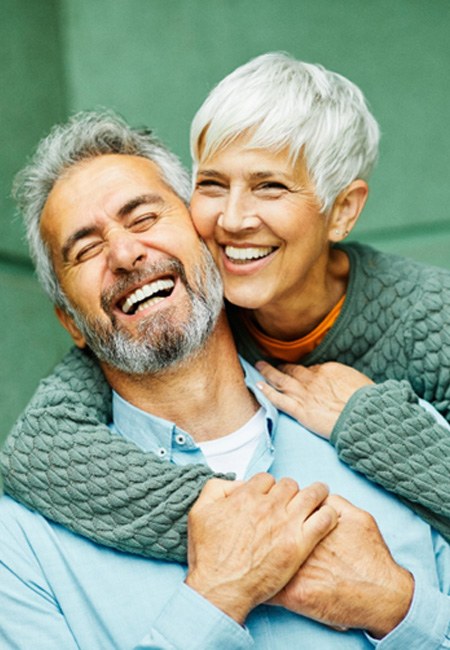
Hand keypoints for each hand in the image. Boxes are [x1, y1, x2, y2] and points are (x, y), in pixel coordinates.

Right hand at [185, 475, 337, 623]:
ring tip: (320, 496)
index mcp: (246, 496)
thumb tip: (237, 484)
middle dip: (291, 490)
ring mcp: (286, 524)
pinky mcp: (300, 544)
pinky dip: (329, 513)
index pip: (267, 479)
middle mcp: (268, 506)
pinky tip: (327, 516)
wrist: (221, 589)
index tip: (270, 497)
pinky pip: (324, 519)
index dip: (269, 487)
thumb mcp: (199, 512)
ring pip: (311, 495)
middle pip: (290, 485)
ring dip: (316, 493)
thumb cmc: (209, 555)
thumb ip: (216, 489)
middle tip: (292, 501)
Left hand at [255, 361, 372, 437]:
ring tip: (258, 366)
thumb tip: (344, 383)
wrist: (365, 415)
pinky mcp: (300, 410)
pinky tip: (258, 386)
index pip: (311, 368)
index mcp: (328, 370)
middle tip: (270, 362)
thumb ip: (346, 380)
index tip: (298, 371)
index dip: (302, 370)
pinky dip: (267, 392)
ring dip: (268, 372)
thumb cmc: (368, 401)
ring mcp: (305, 394)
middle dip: (281, 366)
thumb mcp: (359, 381)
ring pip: (281, 380)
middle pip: (292, 370)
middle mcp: (313, 379)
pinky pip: (279, 400)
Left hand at [269, 495, 413, 637]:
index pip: (282, 508)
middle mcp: (301, 544)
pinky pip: (267, 587)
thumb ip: (335, 503)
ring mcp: (296, 569)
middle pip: (267, 529)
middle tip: (258, 531)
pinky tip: (261, 580)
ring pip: (262, 556)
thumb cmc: (373, 558)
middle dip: (260, 529)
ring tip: (255, 553)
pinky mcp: (294, 594)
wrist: (384, 596)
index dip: (275, 510)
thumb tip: (319, 496)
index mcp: (311, 524)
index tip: (272, 515)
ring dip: (257, 554)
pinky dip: (262, 583)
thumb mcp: (358, 518)